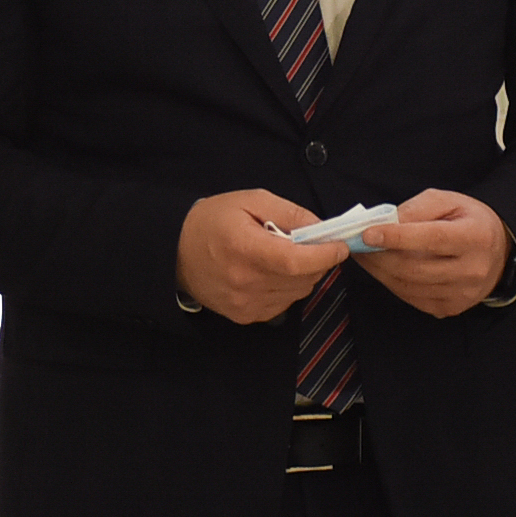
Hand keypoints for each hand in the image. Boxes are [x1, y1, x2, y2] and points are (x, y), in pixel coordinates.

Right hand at [176, 190, 348, 322]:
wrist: (175, 251)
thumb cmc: (214, 220)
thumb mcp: (251, 200)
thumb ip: (289, 213)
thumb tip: (322, 228)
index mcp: (245, 248)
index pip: (296, 261)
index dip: (325, 255)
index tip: (340, 245)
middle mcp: (245, 282)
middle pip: (302, 278)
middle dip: (316, 261)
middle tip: (311, 244)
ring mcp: (245, 303)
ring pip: (297, 293)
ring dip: (303, 275)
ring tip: (285, 256)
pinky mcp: (244, 316)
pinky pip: (283, 304)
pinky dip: (288, 288)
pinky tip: (272, 273)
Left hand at [355, 190, 509, 318]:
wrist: (499, 252)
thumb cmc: (470, 221)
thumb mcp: (449, 200)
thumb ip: (417, 208)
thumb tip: (386, 222)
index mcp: (475, 237)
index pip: (432, 238)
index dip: (397, 237)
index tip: (367, 233)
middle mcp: (472, 270)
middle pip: (415, 267)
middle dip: (379, 256)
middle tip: (355, 243)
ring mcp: (462, 294)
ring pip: (409, 286)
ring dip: (379, 271)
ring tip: (364, 254)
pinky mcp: (450, 308)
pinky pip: (411, 297)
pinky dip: (391, 283)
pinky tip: (382, 268)